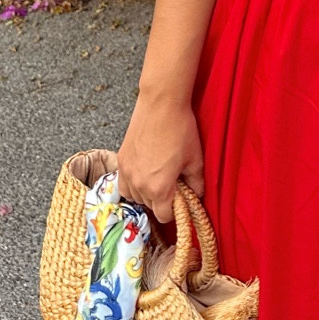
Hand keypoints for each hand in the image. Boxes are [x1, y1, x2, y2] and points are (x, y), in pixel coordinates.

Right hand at [115, 90, 205, 218]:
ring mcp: (127, 172)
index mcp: (159, 188)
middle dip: (161, 201)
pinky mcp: (121, 159)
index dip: (173, 211)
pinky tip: (142, 173)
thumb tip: (197, 194)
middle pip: (149, 206)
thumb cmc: (180, 129)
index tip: (180, 200)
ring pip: (134, 196)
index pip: (163, 216)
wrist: (161, 103)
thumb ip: (197, 182)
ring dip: (145, 193)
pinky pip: (123, 183)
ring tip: (157, 178)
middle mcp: (139, 184)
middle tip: (172, 185)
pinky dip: (131, 184)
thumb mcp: (195, 159)